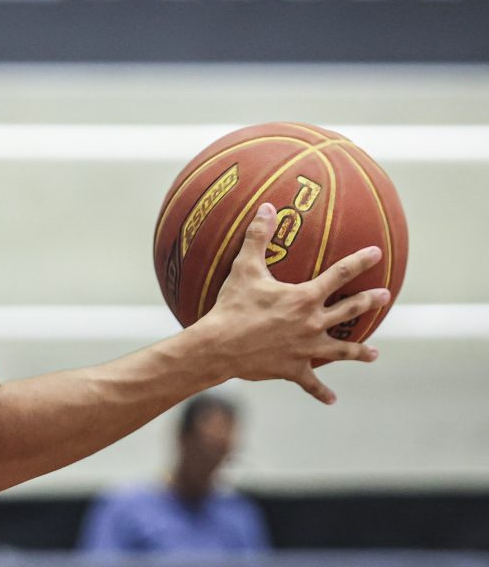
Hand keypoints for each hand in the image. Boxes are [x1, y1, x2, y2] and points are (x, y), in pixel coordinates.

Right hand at [203, 201, 389, 403]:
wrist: (221, 346)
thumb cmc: (233, 305)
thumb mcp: (244, 268)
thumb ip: (258, 237)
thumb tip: (266, 207)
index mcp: (305, 298)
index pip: (340, 275)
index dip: (360, 262)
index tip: (377, 253)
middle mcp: (313, 324)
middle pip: (350, 312)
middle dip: (369, 302)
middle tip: (385, 296)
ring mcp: (307, 350)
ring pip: (341, 351)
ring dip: (359, 352)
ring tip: (375, 354)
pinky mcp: (294, 369)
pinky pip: (312, 383)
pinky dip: (321, 391)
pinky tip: (332, 399)